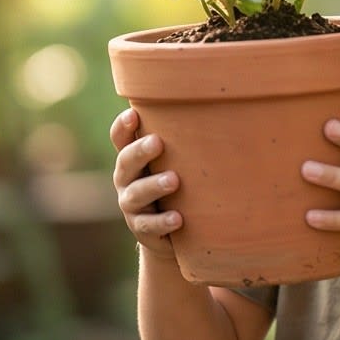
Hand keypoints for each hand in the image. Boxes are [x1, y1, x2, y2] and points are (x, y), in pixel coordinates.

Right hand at [110, 108, 181, 259]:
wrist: (172, 230)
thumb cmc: (177, 183)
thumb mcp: (176, 161)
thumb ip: (184, 141)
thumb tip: (219, 109)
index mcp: (133, 159)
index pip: (121, 139)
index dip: (122, 127)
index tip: (133, 115)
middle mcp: (127, 179)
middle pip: (126, 162)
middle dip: (140, 152)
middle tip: (157, 143)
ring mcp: (132, 205)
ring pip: (136, 194)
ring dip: (154, 186)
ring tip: (174, 180)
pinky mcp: (142, 229)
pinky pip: (148, 225)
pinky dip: (162, 221)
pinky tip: (178, 218)